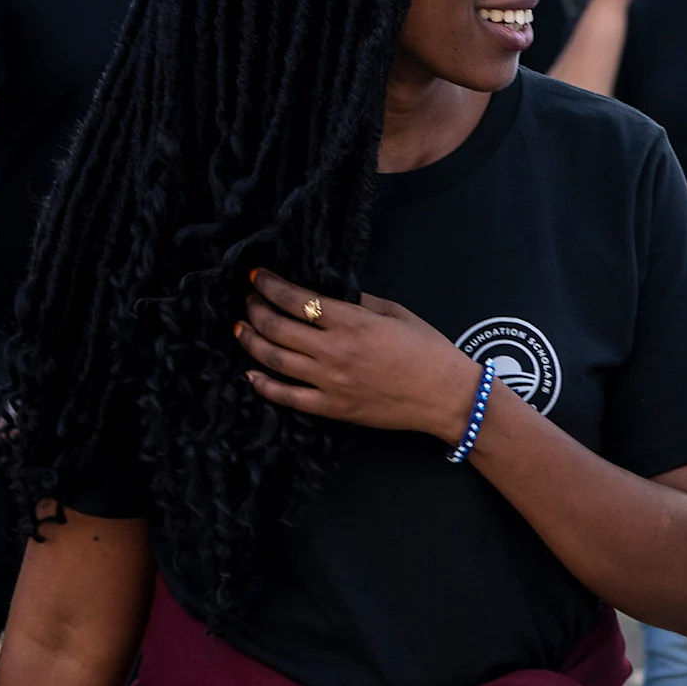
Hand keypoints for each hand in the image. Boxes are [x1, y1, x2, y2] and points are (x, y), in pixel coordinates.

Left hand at [241, 270, 480, 441]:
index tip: (257, 277)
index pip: (295, 299)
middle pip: (276, 326)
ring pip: (275, 358)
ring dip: (252, 340)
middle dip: (255, 308)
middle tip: (248, 300)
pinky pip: (287, 397)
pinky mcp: (332, 408)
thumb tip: (324, 288)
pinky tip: (252, 373)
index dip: (270, 285)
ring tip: (242, 328)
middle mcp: (334, 351)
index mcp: (351, 321)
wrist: (445, 395)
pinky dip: (264, 384)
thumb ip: (356, 299)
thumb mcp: (393, 311)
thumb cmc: (426, 349)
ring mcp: (330, 382)